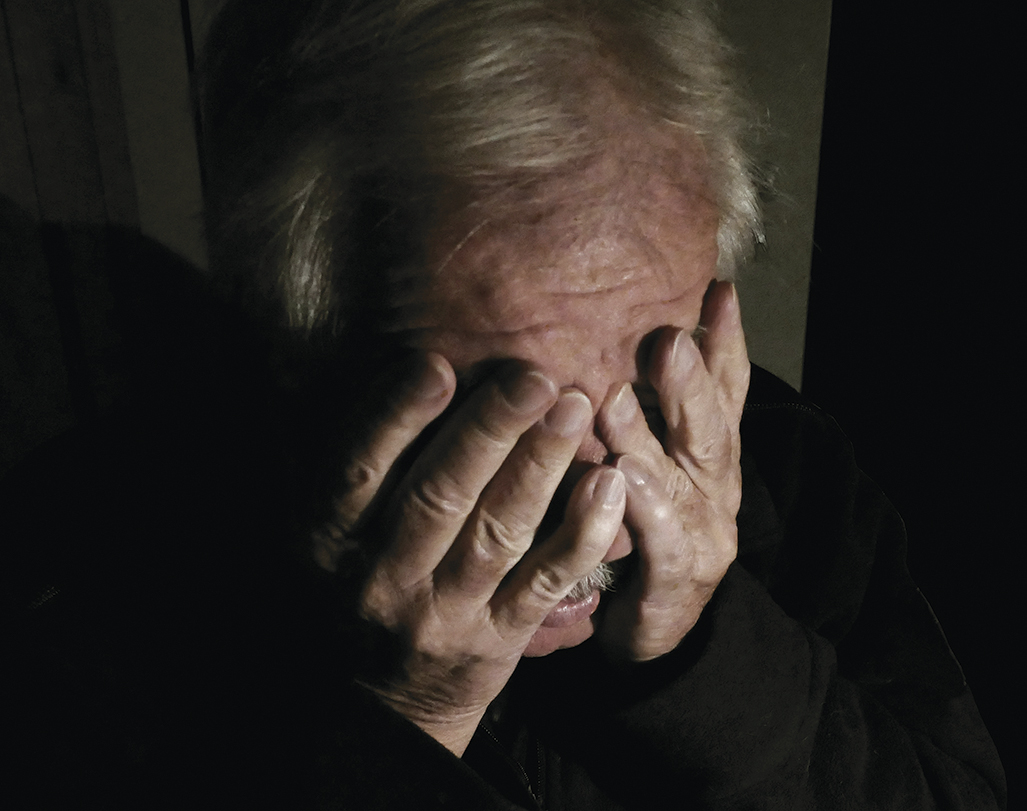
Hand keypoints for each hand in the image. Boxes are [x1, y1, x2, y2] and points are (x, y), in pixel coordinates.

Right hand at [311, 357, 624, 754]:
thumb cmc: (352, 588)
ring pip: (498, 533)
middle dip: (488, 431)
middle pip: (439, 496)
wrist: (376, 705)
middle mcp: (384, 577)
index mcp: (328, 539)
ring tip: (575, 408)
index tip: (437, 364)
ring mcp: (445, 612)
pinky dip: (580, 534)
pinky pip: (544, 583)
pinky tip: (608, 485)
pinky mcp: (498, 639)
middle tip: (534, 376)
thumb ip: (347, 463)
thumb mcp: (323, 532)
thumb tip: (388, 368)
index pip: (357, 470)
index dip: (395, 417)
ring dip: (540, 466)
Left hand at [595, 280, 748, 660]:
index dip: (726, 341)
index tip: (719, 290)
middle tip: (668, 337)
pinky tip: (624, 480)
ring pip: (683, 478)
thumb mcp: (652, 462)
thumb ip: (646, 410)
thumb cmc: (643, 531)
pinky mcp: (682, 578)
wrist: (657, 629)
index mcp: (711, 454)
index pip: (728, 389)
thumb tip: (618, 337)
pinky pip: (662, 539)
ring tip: (617, 399)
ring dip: (650, 436)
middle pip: (711, 425)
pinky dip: (644, 508)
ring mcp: (706, 532)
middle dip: (691, 380)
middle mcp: (717, 486)